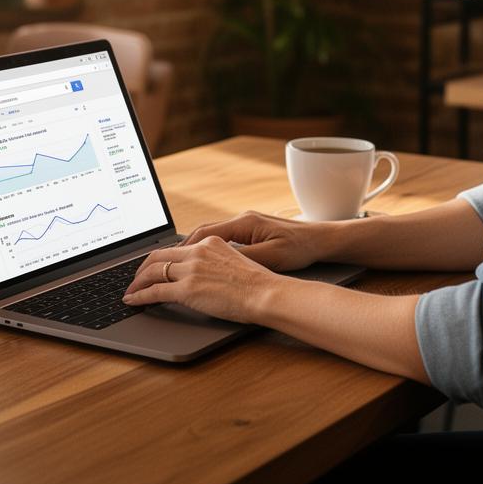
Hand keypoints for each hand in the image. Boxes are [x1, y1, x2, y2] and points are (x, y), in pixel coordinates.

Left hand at [122, 235, 279, 324]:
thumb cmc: (258, 283)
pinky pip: (155, 292)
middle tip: (136, 278)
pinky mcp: (187, 289)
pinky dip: (140, 296)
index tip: (154, 265)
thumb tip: (205, 274)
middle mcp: (197, 251)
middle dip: (143, 268)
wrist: (265, 292)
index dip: (161, 257)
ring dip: (138, 282)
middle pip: (159, 256)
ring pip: (153, 272)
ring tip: (131, 291)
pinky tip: (133, 300)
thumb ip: (217, 262)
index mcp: (210, 242)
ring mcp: (191, 270)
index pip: (177, 248)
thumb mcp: (236, 262)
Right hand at [178, 210, 325, 272]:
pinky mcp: (251, 231)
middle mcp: (241, 219)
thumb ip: (245, 258)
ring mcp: (246, 224)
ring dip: (192, 248)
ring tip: (175, 264)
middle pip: (202, 231)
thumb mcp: (272, 257)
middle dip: (181, 248)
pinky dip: (206, 248)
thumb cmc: (300, 248)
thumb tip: (219, 264)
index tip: (168, 261)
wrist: (321, 239)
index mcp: (244, 222)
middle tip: (161, 263)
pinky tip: (201, 261)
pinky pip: (220, 237)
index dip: (184, 248)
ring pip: (209, 234)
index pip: (205, 232)